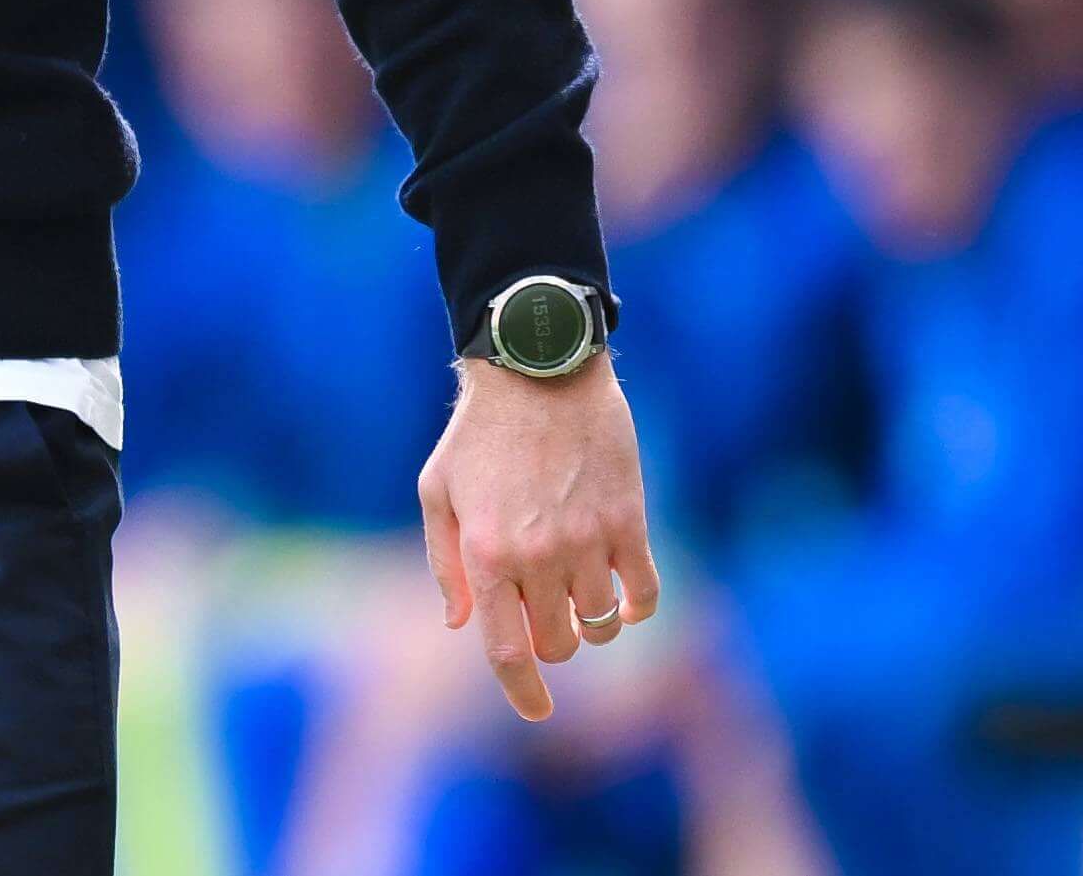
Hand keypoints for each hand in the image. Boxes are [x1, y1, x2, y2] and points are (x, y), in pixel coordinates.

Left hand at [417, 353, 658, 721]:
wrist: (537, 371)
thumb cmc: (478, 434)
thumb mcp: (437, 491)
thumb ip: (445, 562)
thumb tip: (462, 624)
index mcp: (487, 553)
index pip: (508, 650)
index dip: (523, 692)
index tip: (536, 712)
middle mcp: (540, 555)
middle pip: (559, 644)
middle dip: (551, 643)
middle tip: (541, 614)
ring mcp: (589, 541)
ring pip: (600, 625)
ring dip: (589, 624)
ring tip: (574, 595)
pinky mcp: (629, 522)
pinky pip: (645, 596)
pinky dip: (636, 612)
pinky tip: (622, 604)